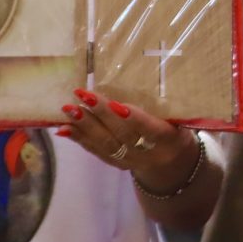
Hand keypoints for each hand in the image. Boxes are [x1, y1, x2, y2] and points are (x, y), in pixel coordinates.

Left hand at [58, 89, 193, 190]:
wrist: (171, 163)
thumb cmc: (175, 129)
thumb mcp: (178, 119)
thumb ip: (163, 107)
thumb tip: (140, 77)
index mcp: (167, 140)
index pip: (149, 129)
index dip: (133, 118)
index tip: (116, 104)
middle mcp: (146, 154)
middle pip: (121, 135)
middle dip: (100, 115)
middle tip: (83, 96)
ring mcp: (128, 161)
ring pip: (105, 144)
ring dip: (84, 126)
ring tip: (68, 109)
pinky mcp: (115, 163)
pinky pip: (96, 151)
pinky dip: (79, 139)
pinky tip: (63, 129)